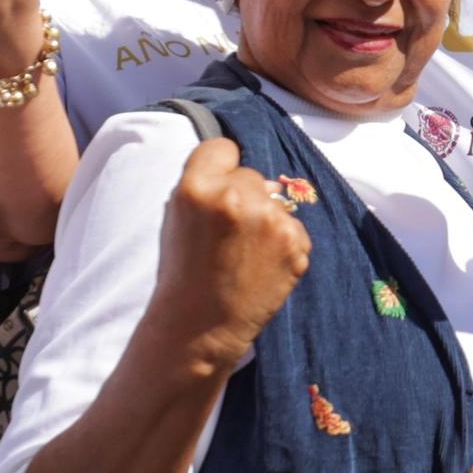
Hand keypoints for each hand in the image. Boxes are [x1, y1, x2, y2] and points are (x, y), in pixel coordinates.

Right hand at [152, 136, 311, 361]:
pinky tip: (263, 266)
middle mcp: (234, 196)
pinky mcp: (295, 243)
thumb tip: (250, 174)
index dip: (220, 168)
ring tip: (245, 254)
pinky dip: (284, 244)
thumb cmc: (184, 272)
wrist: (200, 325)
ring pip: (276, 200)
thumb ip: (206, 185)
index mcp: (196, 186)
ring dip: (265, 220)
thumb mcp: (177, 217)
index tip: (218, 189)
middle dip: (244, 198)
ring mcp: (269, 220)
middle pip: (251, 175)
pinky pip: (294, 227)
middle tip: (229, 235)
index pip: (221, 147)